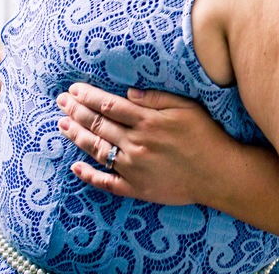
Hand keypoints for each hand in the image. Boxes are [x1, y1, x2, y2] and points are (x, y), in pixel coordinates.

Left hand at [56, 83, 238, 206]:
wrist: (218, 174)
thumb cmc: (205, 136)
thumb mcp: (186, 108)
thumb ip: (156, 98)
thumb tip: (127, 93)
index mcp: (147, 121)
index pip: (109, 105)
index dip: (88, 96)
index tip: (74, 89)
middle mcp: (136, 144)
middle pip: (98, 125)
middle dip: (76, 111)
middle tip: (60, 102)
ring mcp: (133, 168)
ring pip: (97, 150)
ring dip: (77, 137)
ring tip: (62, 125)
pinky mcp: (136, 188)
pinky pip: (107, 183)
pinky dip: (89, 175)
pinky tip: (76, 168)